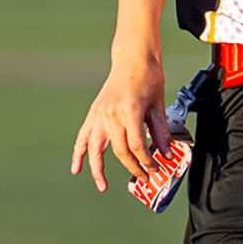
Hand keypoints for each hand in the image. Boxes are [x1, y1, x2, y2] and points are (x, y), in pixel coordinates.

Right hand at [69, 58, 169, 191]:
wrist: (133, 58)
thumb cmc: (148, 77)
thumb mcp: (158, 105)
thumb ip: (161, 131)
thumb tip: (166, 154)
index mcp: (130, 111)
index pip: (137, 146)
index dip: (147, 161)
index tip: (155, 169)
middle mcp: (112, 114)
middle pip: (120, 151)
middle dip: (132, 167)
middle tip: (143, 178)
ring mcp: (100, 114)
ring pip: (95, 148)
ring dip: (98, 169)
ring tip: (102, 185)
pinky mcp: (94, 112)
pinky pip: (83, 136)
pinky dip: (78, 153)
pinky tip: (76, 168)